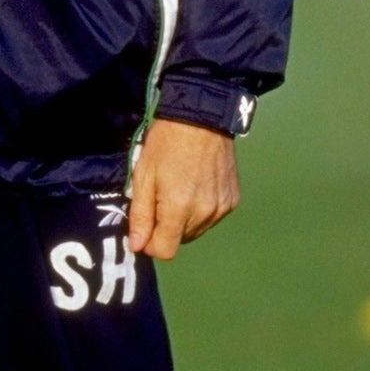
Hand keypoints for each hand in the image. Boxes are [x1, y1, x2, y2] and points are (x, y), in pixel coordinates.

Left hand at [127, 118, 239, 260]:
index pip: (165, 251)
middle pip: (180, 240)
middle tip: (159, 198)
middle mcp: (204, 213)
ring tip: (177, 189)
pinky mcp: (231, 201)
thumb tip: (137, 247)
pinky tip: (194, 186)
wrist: (202, 120)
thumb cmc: (166, 144)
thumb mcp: (143, 176)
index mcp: (179, 208)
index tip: (144, 226)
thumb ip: (141, 215)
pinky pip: (211, 218)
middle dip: (165, 228)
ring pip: (195, 230)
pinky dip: (200, 210)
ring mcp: (221, 208)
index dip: (150, 244)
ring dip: (183, 220)